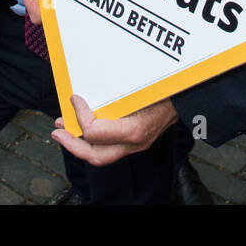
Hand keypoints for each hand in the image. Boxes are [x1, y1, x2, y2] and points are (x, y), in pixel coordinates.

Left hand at [51, 94, 177, 166]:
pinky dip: (92, 141)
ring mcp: (136, 145)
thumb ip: (113, 97)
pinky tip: (84, 128)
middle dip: (71, 144)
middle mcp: (134, 143)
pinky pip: (110, 148)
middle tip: (56, 131)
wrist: (189, 98)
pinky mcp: (136, 142)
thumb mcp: (139, 90)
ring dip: (79, 144)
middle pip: (94, 155)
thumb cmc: (166, 90)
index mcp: (133, 130)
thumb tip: (84, 94)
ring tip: (63, 130)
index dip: (79, 115)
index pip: (94, 132)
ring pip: (101, 155)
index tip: (74, 98)